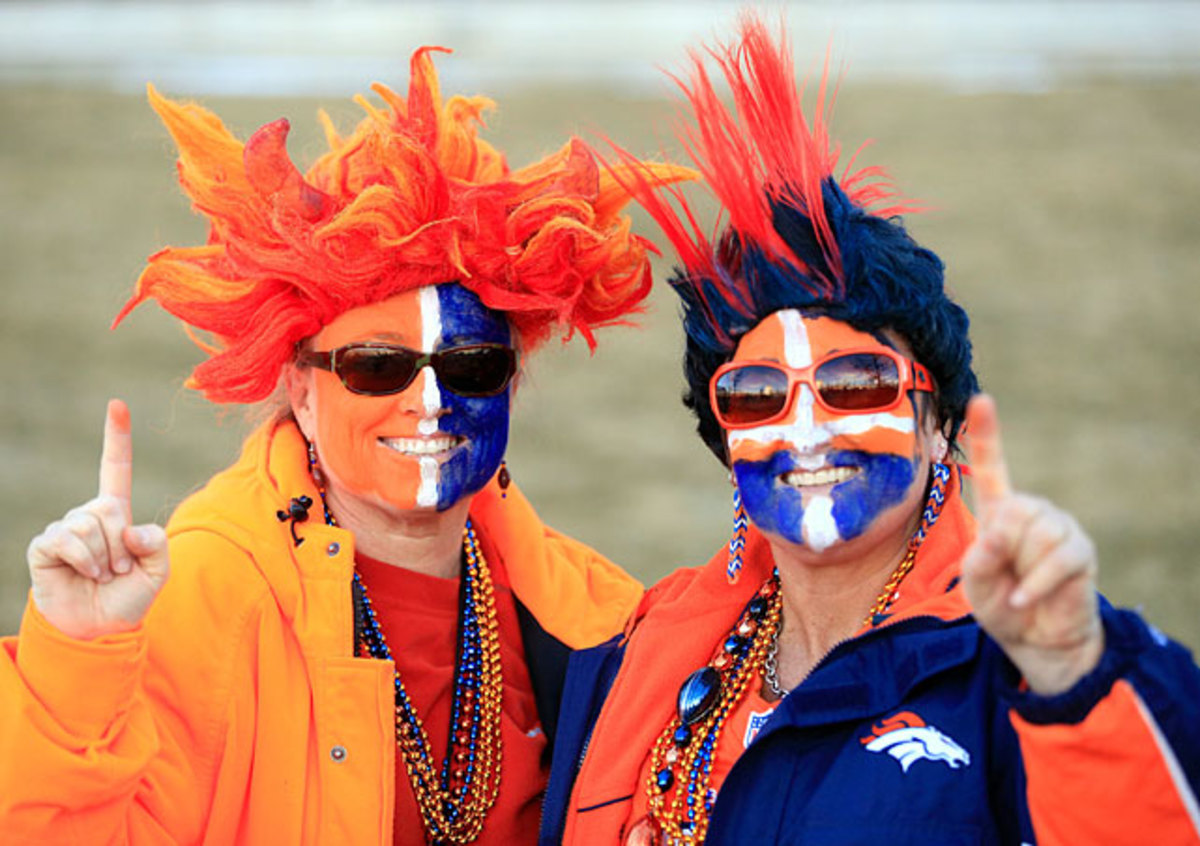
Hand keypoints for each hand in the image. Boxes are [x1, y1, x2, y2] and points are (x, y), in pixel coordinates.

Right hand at [27, 400, 169, 639]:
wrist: (98, 628)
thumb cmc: (128, 597)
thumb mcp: (158, 571)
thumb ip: (157, 545)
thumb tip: (130, 529)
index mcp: (118, 513)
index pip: (115, 467)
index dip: (116, 436)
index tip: (117, 404)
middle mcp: (89, 514)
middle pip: (109, 509)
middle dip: (120, 545)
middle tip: (118, 570)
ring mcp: (65, 528)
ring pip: (89, 525)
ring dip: (102, 557)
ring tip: (101, 575)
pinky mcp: (45, 545)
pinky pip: (67, 539)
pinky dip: (83, 560)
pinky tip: (84, 573)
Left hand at [960, 394, 1102, 695]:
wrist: (1034, 639)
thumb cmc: (1000, 604)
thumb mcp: (976, 583)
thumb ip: (980, 557)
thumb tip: (998, 530)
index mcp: (999, 510)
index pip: (993, 467)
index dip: (988, 433)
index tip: (981, 398)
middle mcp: (1030, 511)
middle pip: (1013, 510)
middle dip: (1002, 548)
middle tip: (1005, 574)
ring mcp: (1059, 528)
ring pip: (1035, 533)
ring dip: (1020, 568)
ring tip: (1018, 585)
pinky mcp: (1080, 551)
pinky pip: (1056, 559)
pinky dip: (1034, 584)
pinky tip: (1022, 598)